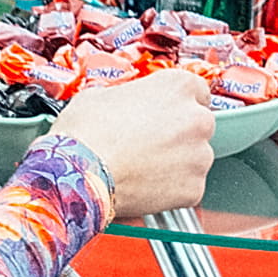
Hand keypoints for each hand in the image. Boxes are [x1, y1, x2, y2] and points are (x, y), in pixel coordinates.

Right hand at [54, 69, 216, 216]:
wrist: (78, 175)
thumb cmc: (85, 134)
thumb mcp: (99, 94)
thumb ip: (125, 93)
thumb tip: (121, 102)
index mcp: (178, 86)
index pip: (196, 91)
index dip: (177, 105)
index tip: (165, 114)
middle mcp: (197, 118)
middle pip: (198, 125)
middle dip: (178, 135)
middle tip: (149, 144)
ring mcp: (199, 155)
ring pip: (195, 158)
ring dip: (176, 162)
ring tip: (143, 167)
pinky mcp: (194, 188)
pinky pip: (188, 187)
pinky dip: (172, 190)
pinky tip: (145, 186)